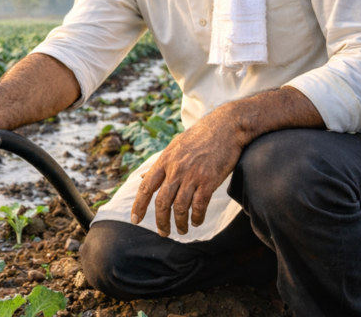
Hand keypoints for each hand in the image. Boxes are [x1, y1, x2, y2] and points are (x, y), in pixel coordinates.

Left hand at [131, 108, 244, 235]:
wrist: (226, 127)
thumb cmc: (200, 137)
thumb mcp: (175, 146)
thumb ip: (160, 164)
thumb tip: (144, 177)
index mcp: (165, 160)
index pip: (146, 187)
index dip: (138, 205)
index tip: (135, 219)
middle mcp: (176, 169)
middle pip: (162, 202)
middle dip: (160, 221)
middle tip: (163, 233)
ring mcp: (192, 175)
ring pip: (179, 207)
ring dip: (179, 223)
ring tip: (182, 231)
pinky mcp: (209, 180)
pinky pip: (199, 205)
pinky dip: (196, 217)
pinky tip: (196, 222)